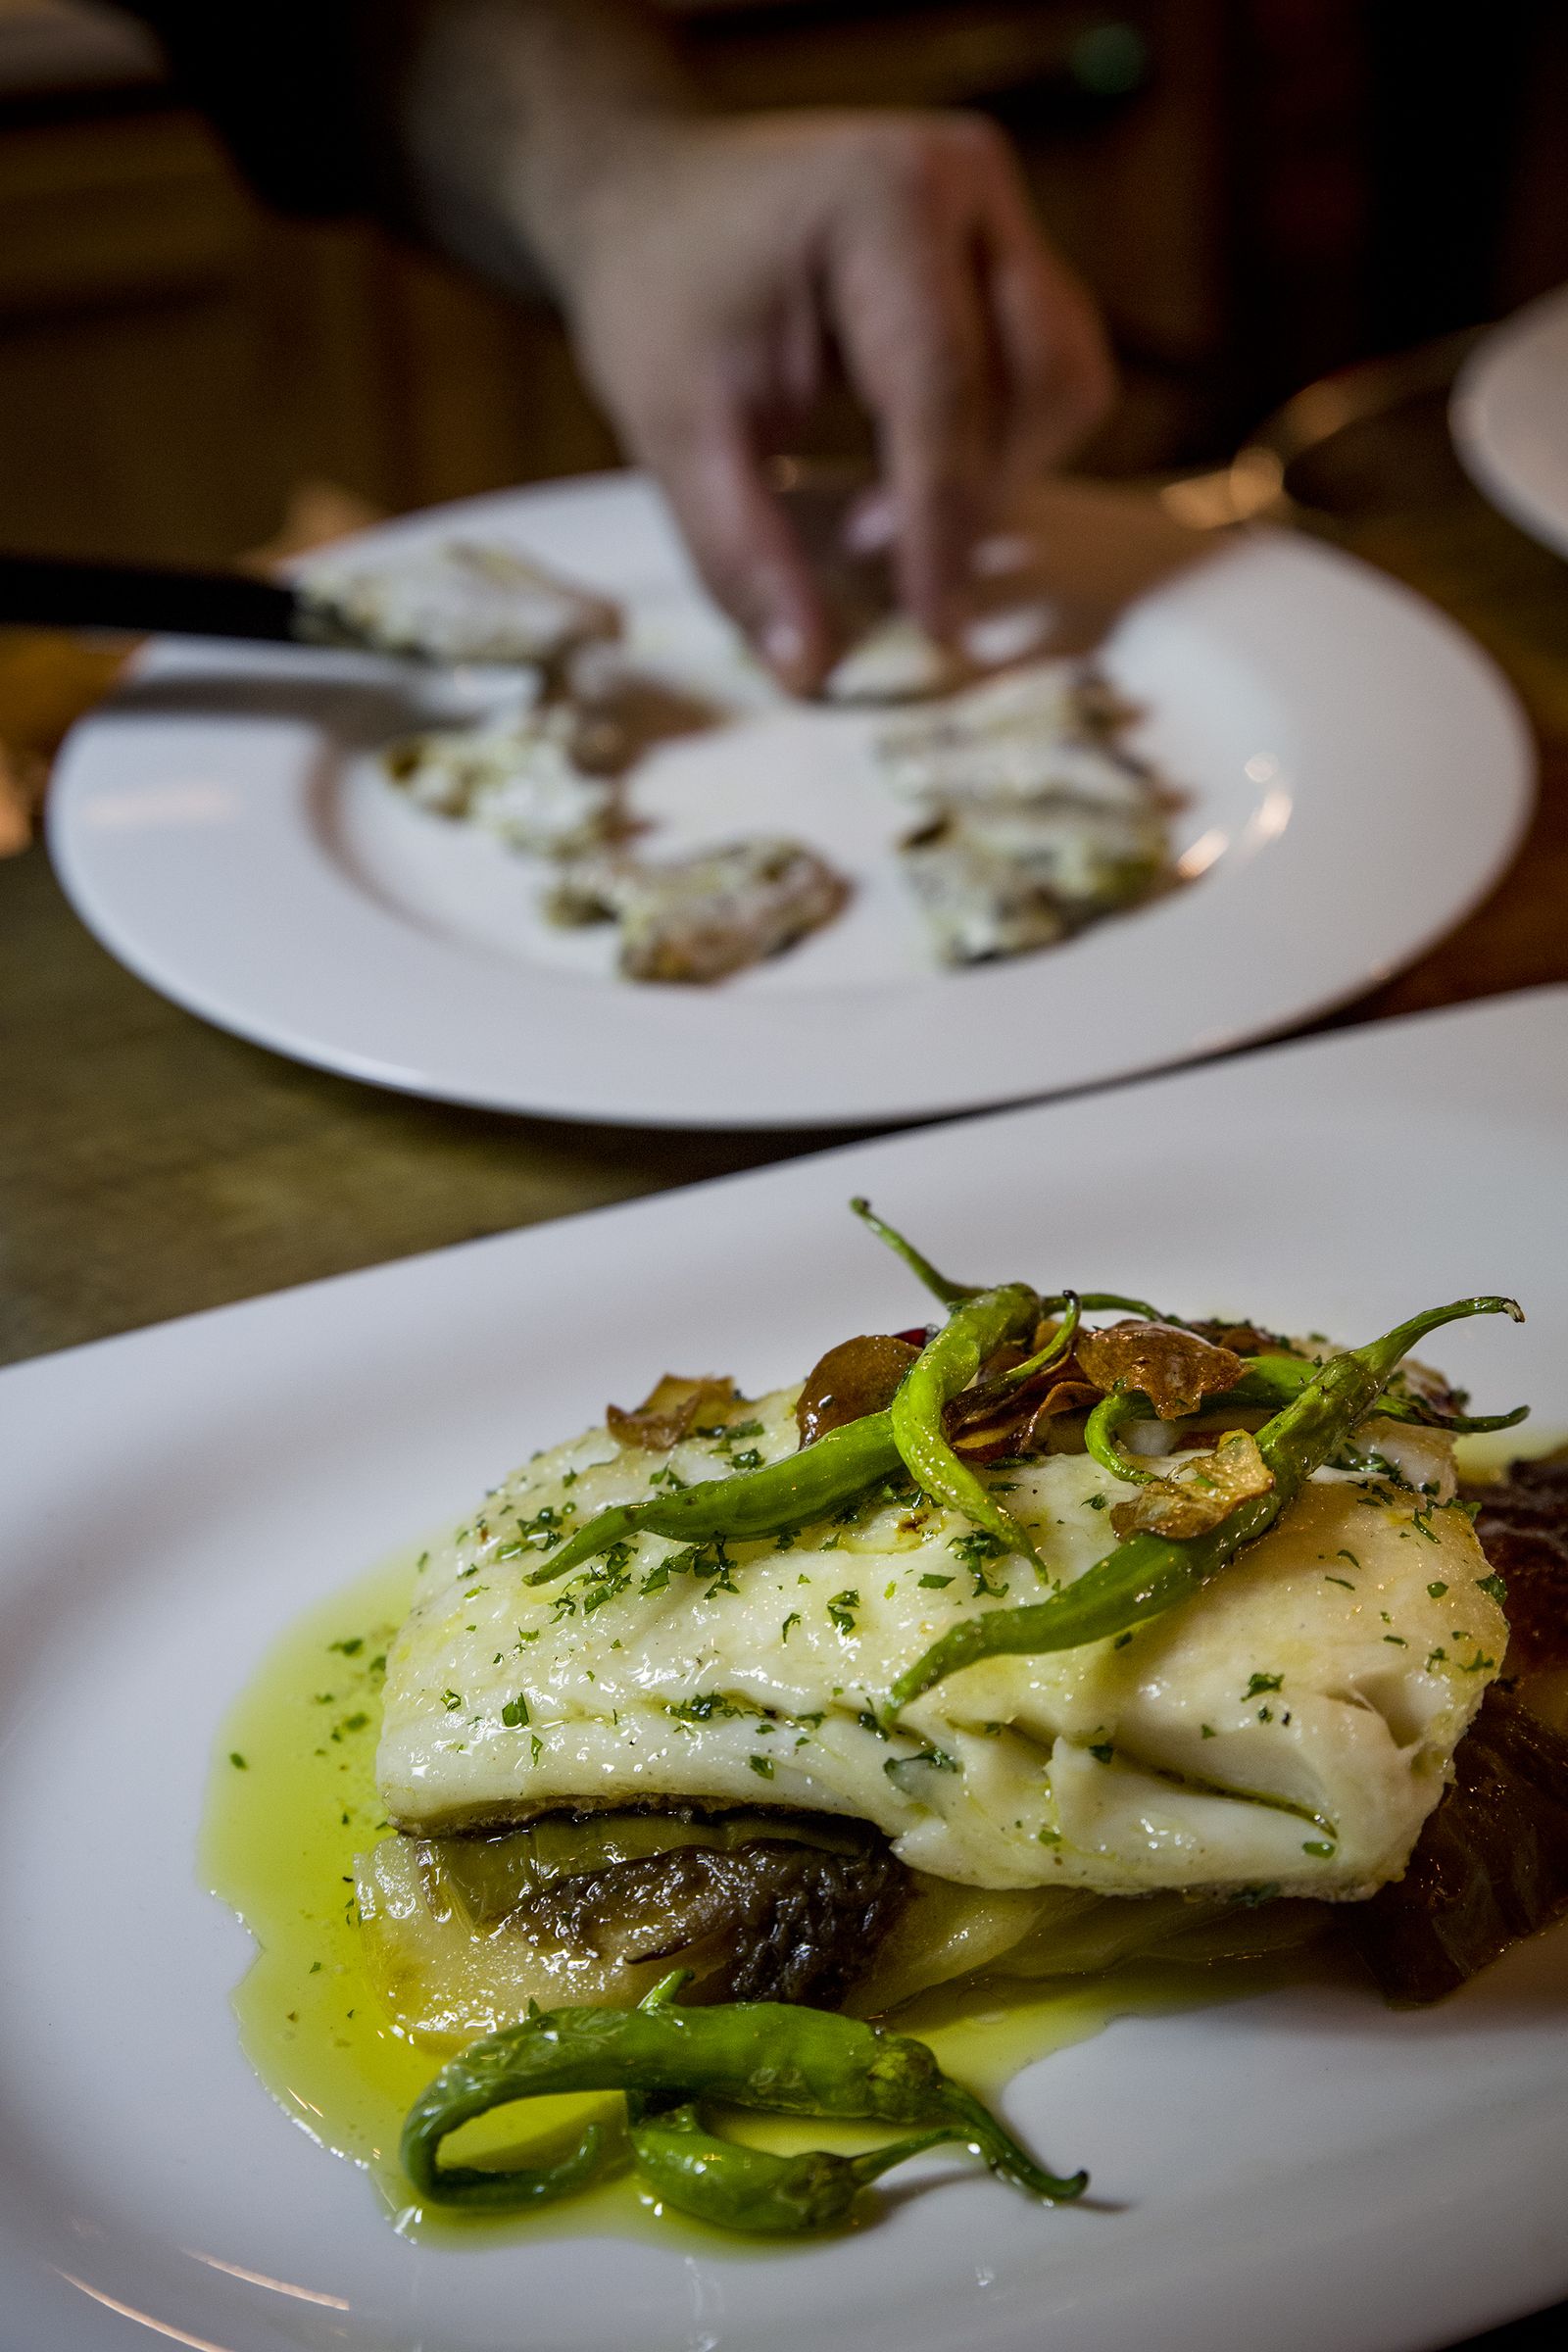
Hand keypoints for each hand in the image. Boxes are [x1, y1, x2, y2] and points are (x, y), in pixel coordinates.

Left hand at [554, 111, 1113, 691]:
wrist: (650, 201)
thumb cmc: (657, 299)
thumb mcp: (674, 429)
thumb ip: (740, 550)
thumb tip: (810, 669)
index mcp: (884, 199)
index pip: (944, 388)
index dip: (944, 521)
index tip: (937, 628)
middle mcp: (966, 182)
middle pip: (1033, 385)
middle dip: (968, 496)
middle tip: (861, 553)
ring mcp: (1001, 211)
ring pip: (1064, 382)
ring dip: (994, 475)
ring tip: (877, 514)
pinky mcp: (1012, 251)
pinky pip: (1053, 372)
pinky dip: (999, 445)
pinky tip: (906, 476)